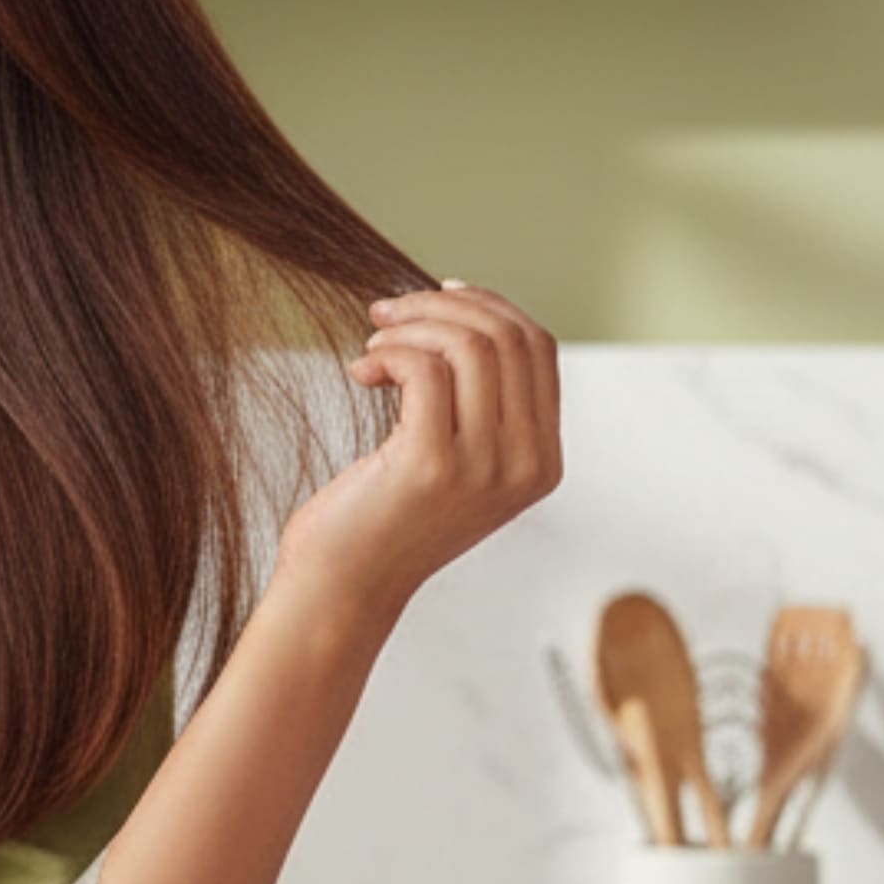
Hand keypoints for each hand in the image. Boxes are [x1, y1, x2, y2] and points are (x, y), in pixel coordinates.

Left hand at [278, 279, 560, 620]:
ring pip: (470, 346)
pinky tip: (361, 373)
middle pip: (508, 338)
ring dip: (411, 327)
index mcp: (542, 459)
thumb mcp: (452, 458)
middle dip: (442, 307)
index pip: (537, 348)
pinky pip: (423, 370)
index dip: (488, 307)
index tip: (435, 296)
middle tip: (385, 313)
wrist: (342, 586)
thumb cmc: (382, 514)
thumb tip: (464, 311)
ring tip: (372, 348)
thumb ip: (477, 403)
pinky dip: (388, 354)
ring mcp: (485, 467)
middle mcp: (526, 464)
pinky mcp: (433, 465)